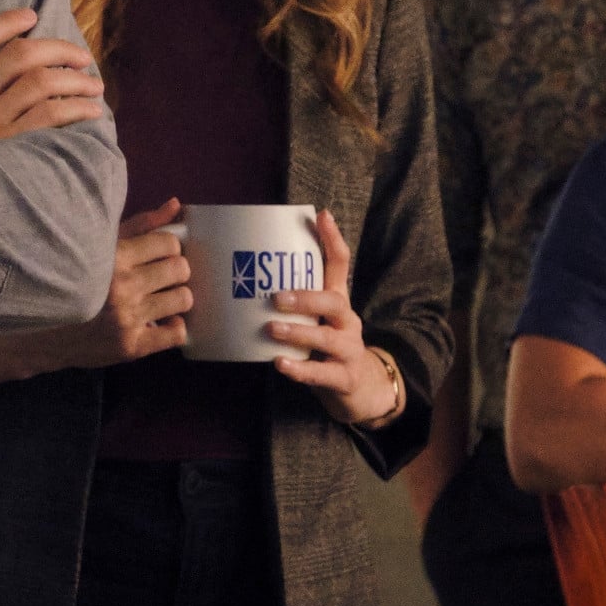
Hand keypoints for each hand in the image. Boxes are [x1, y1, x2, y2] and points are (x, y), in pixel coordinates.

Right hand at [0, 9, 104, 146]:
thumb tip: (13, 59)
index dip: (6, 21)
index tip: (31, 16)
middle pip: (18, 55)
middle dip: (58, 48)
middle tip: (81, 56)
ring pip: (39, 82)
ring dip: (75, 78)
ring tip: (94, 84)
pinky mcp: (9, 149)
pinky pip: (50, 115)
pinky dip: (76, 107)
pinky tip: (90, 110)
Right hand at [39, 200, 194, 370]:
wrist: (44, 332)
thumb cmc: (76, 280)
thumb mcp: (102, 245)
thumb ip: (141, 225)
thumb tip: (176, 205)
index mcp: (113, 256)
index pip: (169, 243)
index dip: (168, 248)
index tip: (159, 255)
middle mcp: (121, 286)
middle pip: (180, 269)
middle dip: (175, 271)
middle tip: (161, 277)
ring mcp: (127, 318)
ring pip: (183, 299)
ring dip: (175, 297)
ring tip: (160, 298)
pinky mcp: (130, 346)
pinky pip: (176, 333)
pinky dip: (174, 326)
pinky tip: (160, 321)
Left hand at [269, 209, 405, 427]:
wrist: (360, 391)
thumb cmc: (325, 348)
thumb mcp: (315, 320)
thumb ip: (291, 301)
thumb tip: (245, 276)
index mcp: (337, 302)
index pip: (340, 264)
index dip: (333, 239)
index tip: (321, 215)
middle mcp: (347, 321)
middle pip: (335, 301)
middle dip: (306, 297)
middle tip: (275, 297)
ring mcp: (349, 350)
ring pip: (328, 338)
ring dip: (299, 332)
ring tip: (272, 329)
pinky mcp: (344, 378)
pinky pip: (323, 373)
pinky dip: (301, 369)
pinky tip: (280, 364)